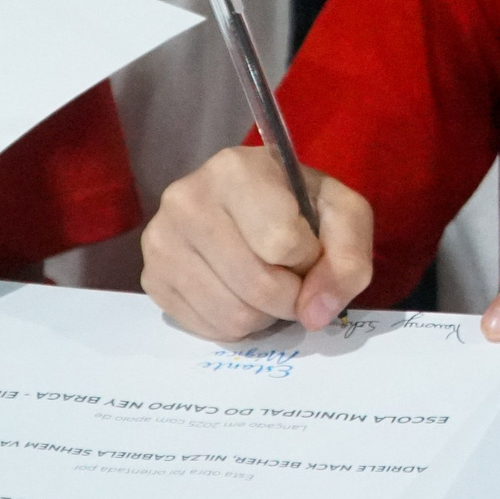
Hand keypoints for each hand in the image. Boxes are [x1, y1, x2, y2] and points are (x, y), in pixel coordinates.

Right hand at [141, 146, 373, 339]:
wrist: (252, 204)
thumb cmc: (299, 204)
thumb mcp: (344, 215)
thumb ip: (348, 259)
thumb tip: (314, 314)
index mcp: (235, 170)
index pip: (282, 243)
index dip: (308, 258)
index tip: (307, 244)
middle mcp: (186, 199)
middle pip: (257, 286)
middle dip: (290, 295)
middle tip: (291, 277)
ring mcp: (160, 240)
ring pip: (232, 315)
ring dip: (264, 314)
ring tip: (265, 283)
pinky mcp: (151, 278)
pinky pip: (206, 328)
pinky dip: (235, 325)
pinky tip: (238, 293)